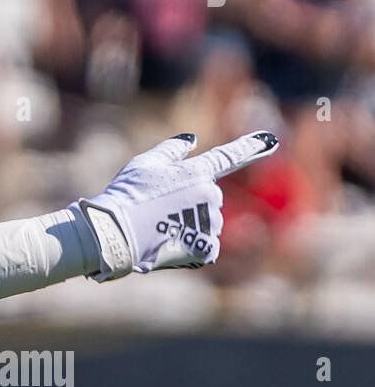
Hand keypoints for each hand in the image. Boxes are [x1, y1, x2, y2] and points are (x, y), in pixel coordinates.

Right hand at [74, 132, 279, 280]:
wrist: (116, 232)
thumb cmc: (127, 194)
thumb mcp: (144, 163)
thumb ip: (172, 150)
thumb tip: (191, 139)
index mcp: (197, 172)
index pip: (228, 157)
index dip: (250, 147)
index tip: (271, 140)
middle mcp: (210, 195)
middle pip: (208, 198)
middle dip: (190, 204)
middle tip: (158, 210)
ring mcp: (210, 222)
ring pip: (206, 223)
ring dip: (189, 226)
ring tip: (159, 228)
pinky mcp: (206, 247)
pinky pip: (206, 245)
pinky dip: (191, 246)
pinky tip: (170, 244)